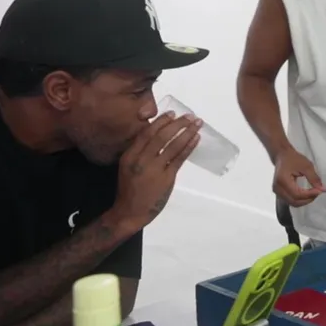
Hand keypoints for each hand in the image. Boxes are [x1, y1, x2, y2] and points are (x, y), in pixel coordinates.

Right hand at [111, 111, 201, 228]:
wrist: (129, 212)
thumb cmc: (130, 188)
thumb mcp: (128, 166)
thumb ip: (141, 152)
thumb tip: (160, 133)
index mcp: (129, 155)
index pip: (146, 134)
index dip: (160, 122)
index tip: (172, 113)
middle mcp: (140, 160)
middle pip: (161, 137)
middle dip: (177, 124)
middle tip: (190, 116)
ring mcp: (154, 169)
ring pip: (173, 146)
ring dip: (187, 132)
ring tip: (197, 124)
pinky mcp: (166, 178)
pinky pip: (179, 159)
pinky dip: (189, 147)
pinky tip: (196, 139)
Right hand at [273, 147, 325, 206]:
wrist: (282, 156)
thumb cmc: (294, 159)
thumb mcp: (306, 166)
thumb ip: (314, 178)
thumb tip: (323, 189)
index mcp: (282, 180)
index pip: (297, 194)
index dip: (310, 195)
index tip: (320, 190)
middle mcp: (277, 188)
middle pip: (294, 201)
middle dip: (308, 199)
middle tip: (318, 192)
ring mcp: (276, 191)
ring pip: (292, 203)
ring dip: (304, 201)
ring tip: (314, 193)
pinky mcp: (279, 192)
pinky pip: (290, 200)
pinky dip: (300, 200)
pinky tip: (307, 194)